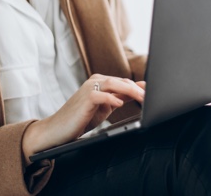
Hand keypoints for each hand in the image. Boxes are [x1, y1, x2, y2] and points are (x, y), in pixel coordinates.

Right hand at [22, 74, 145, 160]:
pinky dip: (112, 98)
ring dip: (130, 90)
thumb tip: (139, 93)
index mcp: (101, 82)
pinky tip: (120, 103)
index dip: (140, 87)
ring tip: (142, 98)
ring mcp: (89, 88)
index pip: (124, 82)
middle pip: (121, 81)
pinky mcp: (84, 98)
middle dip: (138, 89)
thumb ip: (120, 98)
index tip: (154, 93)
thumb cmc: (80, 119)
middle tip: (151, 97)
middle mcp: (95, 81)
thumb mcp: (104, 108)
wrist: (57, 129)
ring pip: (114, 83)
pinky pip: (101, 95)